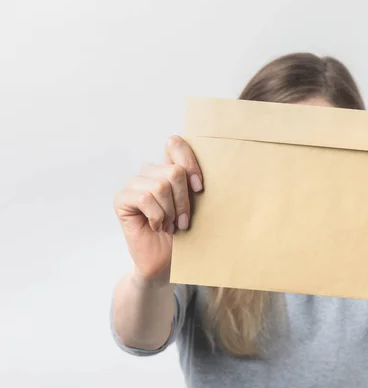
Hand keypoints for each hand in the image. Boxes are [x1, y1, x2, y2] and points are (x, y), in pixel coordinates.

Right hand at [113, 136, 202, 284]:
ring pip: (160, 186)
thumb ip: (194, 184)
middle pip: (174, 171)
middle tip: (182, 222)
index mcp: (168, 169)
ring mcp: (134, 184)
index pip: (175, 144)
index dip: (190, 163)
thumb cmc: (183, 235)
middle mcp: (150, 172)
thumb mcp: (195, 207)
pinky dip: (156, 216)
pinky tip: (156, 226)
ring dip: (170, 212)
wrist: (165, 263)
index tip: (200, 189)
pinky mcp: (122, 199)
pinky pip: (144, 197)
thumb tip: (206, 171)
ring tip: (168, 225)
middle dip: (183, 201)